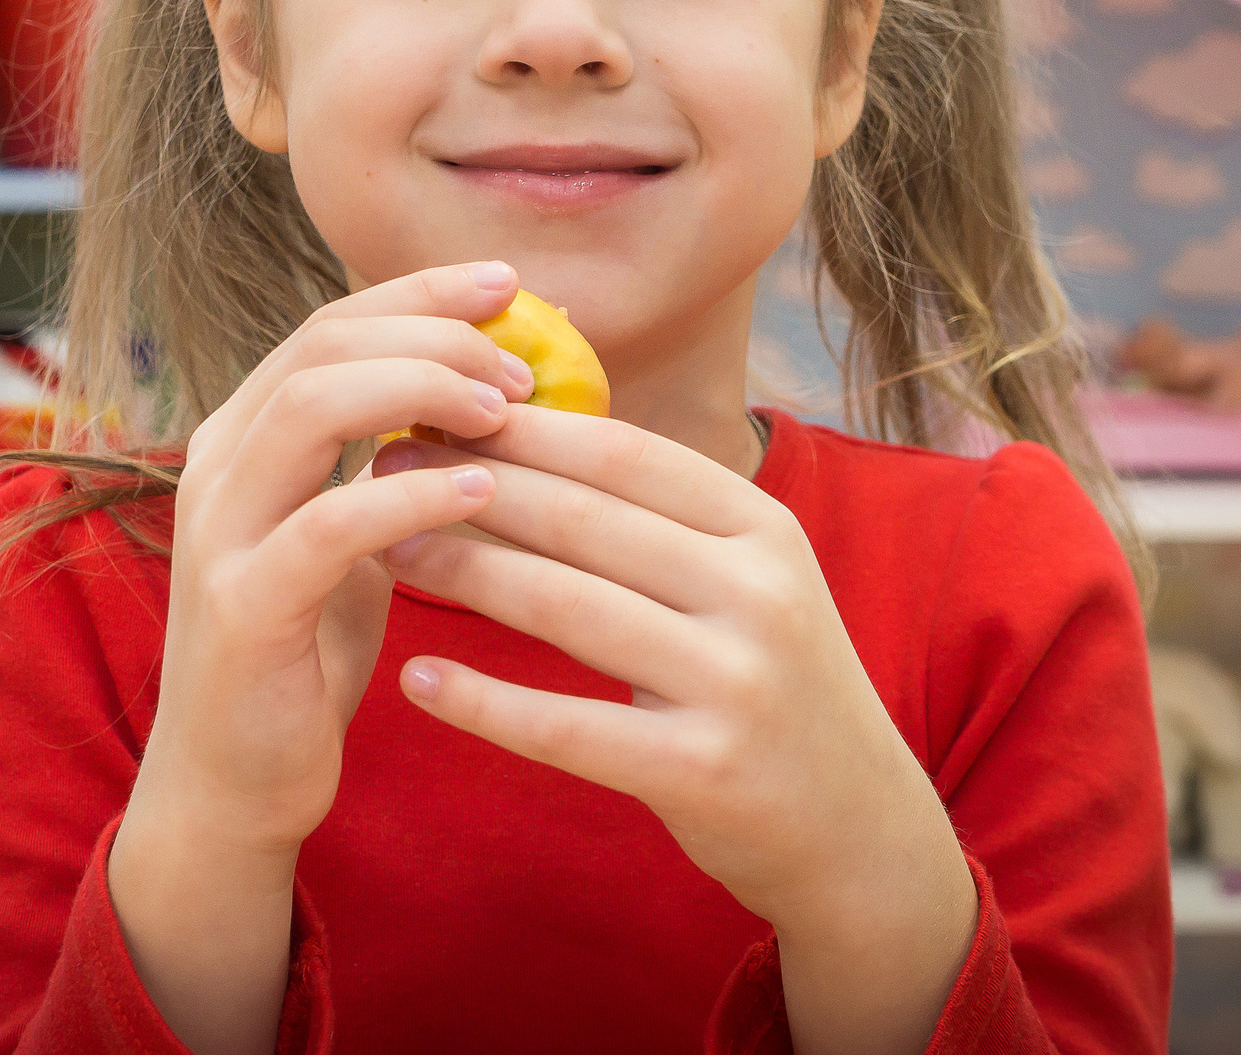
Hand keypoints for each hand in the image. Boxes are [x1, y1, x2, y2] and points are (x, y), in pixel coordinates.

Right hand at [125, 260, 535, 856]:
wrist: (234, 783)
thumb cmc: (305, 653)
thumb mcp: (351, 537)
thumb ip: (389, 464)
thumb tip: (495, 397)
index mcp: (243, 437)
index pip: (329, 324)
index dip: (420, 293)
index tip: (507, 283)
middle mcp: (217, 465)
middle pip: (322, 345)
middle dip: (431, 332)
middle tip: (523, 362)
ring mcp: (220, 533)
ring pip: (311, 408)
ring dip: (421, 392)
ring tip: (505, 410)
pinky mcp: (243, 607)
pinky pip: (329, 525)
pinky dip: (412, 496)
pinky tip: (483, 494)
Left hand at [376, 408, 976, 1053]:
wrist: (858, 829)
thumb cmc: (767, 683)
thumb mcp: (743, 580)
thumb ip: (657, 517)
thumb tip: (522, 435)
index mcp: (762, 527)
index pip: (622, 453)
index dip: (521, 429)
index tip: (433, 409)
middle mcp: (758, 593)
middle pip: (585, 520)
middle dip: (472, 486)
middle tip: (382, 464)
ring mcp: (736, 682)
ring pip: (568, 608)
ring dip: (464, 571)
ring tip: (385, 547)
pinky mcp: (705, 771)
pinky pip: (569, 728)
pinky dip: (484, 702)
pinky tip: (417, 679)